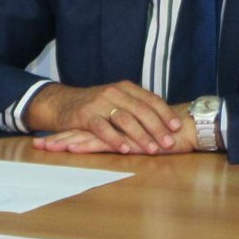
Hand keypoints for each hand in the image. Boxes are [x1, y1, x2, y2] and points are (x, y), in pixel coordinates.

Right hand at [26, 81, 185, 154]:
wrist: (61, 102)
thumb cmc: (95, 106)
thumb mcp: (117, 100)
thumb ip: (136, 105)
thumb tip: (163, 117)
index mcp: (125, 88)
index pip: (150, 99)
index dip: (165, 113)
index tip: (177, 126)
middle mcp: (114, 92)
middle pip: (141, 110)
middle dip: (157, 128)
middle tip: (169, 143)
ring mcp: (100, 103)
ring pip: (125, 119)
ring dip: (141, 135)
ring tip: (153, 149)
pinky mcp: (85, 115)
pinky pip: (103, 128)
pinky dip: (115, 139)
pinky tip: (126, 150)